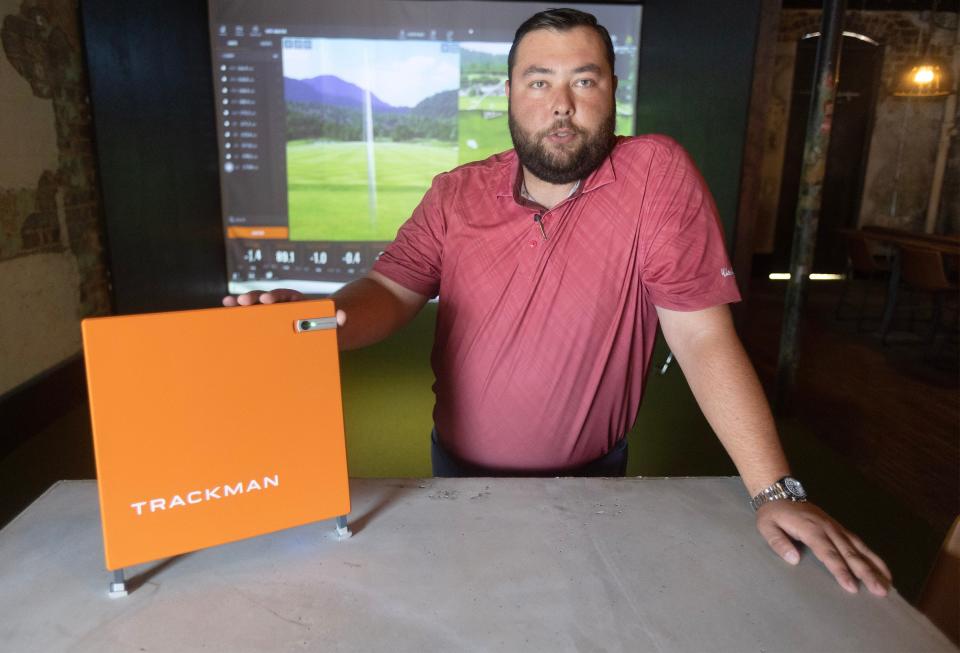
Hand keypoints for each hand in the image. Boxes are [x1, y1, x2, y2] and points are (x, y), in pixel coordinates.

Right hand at [221, 289, 345, 325]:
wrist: (319, 329)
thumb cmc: (325, 326)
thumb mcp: (335, 323)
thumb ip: (339, 319)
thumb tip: (343, 316)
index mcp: (297, 302)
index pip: (284, 296)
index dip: (275, 296)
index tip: (267, 299)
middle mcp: (282, 303)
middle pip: (266, 298)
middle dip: (253, 298)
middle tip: (242, 301)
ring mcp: (273, 311)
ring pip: (256, 305)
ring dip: (242, 304)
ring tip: (228, 303)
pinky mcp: (266, 320)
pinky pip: (252, 315)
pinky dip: (240, 312)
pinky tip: (226, 310)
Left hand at [756, 500, 891, 596]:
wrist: (780, 493)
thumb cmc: (773, 514)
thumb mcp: (766, 527)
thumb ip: (778, 542)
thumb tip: (794, 560)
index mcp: (811, 529)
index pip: (828, 553)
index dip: (840, 570)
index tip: (851, 587)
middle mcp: (828, 528)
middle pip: (850, 553)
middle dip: (866, 573)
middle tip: (879, 591)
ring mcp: (836, 528)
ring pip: (859, 548)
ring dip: (875, 566)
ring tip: (889, 584)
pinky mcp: (840, 529)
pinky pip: (859, 543)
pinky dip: (873, 557)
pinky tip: (884, 570)